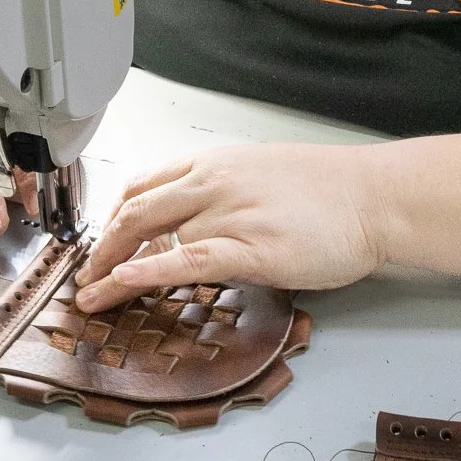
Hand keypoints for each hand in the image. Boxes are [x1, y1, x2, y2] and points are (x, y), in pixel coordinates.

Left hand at [71, 143, 392, 312]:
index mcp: (216, 163)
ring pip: (152, 238)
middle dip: (101, 247)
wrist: (374, 196)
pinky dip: (146, 274)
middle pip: (135, 211)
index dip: (113, 216)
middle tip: (86, 276)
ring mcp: (229, 214)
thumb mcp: (265, 175)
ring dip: (112, 269)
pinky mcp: (249, 248)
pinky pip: (184, 261)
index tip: (101, 241)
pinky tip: (122, 286)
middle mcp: (213, 183)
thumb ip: (227, 192)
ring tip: (92, 297)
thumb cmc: (332, 189)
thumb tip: (201, 219)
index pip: (144, 184)